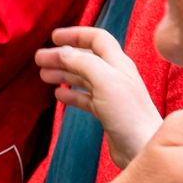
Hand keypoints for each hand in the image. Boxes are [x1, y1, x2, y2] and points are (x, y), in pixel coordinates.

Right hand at [36, 26, 161, 168]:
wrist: (143, 148)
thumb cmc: (129, 114)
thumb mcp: (105, 81)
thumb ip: (83, 62)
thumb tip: (62, 51)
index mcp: (118, 63)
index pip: (97, 38)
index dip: (76, 34)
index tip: (54, 37)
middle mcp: (114, 75)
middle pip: (85, 58)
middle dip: (62, 56)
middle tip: (39, 59)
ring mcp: (110, 94)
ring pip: (82, 78)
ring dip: (63, 74)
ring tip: (43, 75)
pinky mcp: (106, 113)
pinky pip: (85, 98)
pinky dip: (70, 94)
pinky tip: (59, 96)